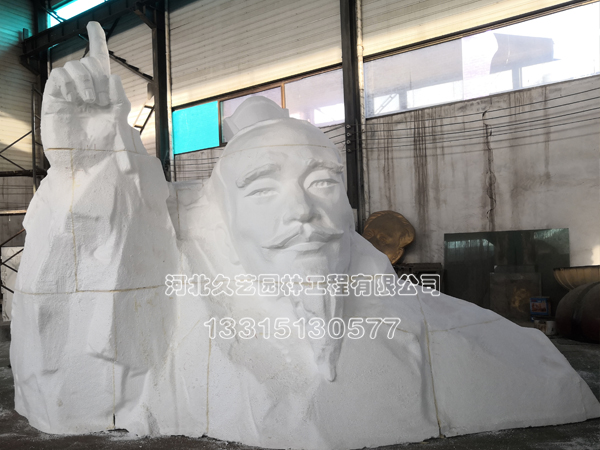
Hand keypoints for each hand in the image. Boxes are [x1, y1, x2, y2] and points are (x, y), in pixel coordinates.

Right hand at [41, 22, 143, 152]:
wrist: (88, 164)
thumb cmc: (106, 149)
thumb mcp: (120, 121)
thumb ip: (120, 97)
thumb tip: (112, 77)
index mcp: (105, 92)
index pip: (100, 60)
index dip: (96, 40)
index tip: (93, 23)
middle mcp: (87, 89)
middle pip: (90, 61)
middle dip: (98, 74)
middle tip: (101, 100)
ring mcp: (70, 93)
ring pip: (75, 65)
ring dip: (86, 80)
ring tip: (90, 103)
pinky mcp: (55, 98)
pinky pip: (59, 74)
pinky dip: (69, 81)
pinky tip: (74, 98)